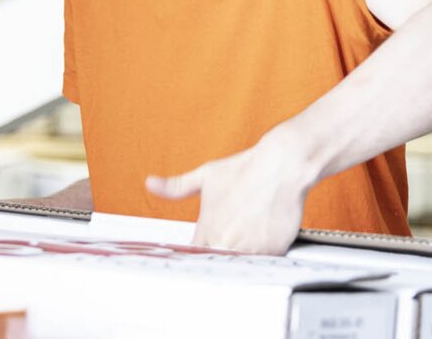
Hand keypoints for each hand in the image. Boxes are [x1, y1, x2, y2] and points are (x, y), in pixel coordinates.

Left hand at [145, 131, 311, 255]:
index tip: (208, 248)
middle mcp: (226, 240)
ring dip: (242, 258)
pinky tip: (264, 239)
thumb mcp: (206, 175)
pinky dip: (264, 256)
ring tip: (248, 238)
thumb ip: (176, 187)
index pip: (196, 254)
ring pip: (241, 265)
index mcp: (207, 227)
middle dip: (221, 256)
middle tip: (232, 239)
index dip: (201, 252)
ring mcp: (249, 247)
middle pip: (218, 262)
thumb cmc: (246, 169)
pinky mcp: (273, 250)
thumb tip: (150, 184)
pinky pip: (265, 263)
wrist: (281, 166)